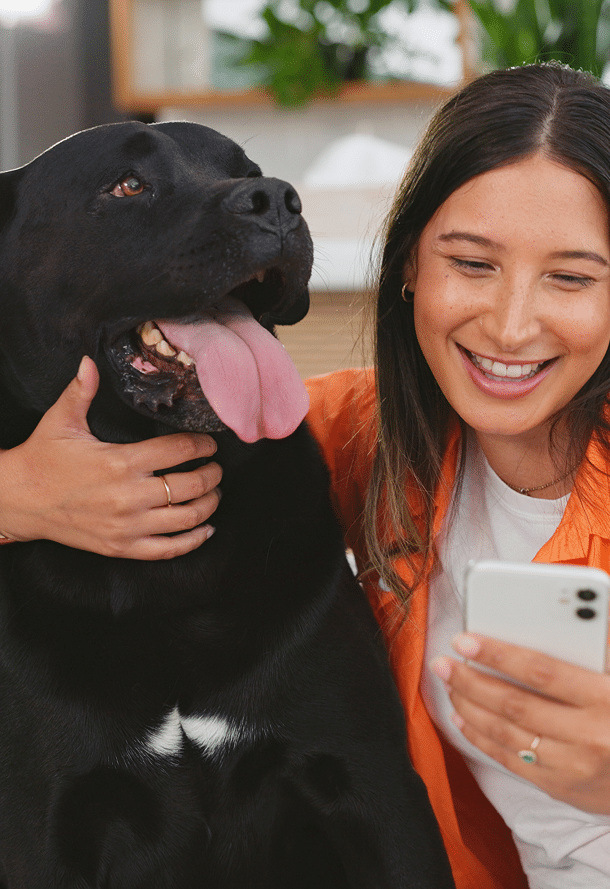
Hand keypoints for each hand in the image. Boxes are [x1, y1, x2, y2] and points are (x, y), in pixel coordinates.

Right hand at [0, 356, 221, 558]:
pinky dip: (192, 541)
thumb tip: (89, 360)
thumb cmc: (42, 458)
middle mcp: (128, 496)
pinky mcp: (121, 547)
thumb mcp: (60, 420)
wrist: (19, 501)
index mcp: (120, 461)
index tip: (211, 443)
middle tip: (216, 467)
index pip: (180, 450)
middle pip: (191, 485)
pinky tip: (205, 529)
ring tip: (213, 493)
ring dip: (209, 504)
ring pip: (186, 518)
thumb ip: (82, 390)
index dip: (203, 445)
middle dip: (212, 474)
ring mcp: (126, 525)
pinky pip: (168, 549)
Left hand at [432, 633, 609, 813]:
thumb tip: (573, 611)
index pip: (542, 671)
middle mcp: (590, 736)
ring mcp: (576, 768)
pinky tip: (465, 719)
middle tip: (444, 662)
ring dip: (470, 707)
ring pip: (508, 734)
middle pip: (515, 704)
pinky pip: (513, 762)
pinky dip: (483, 739)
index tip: (466, 639)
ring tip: (449, 685)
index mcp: (607, 699)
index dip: (499, 653)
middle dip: (471, 680)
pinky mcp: (565, 789)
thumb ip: (599, 644)